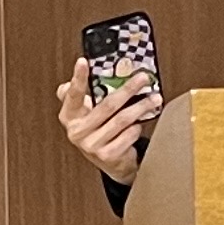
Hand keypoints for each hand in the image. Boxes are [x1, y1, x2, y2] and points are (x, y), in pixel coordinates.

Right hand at [54, 57, 161, 182]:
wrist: (111, 163)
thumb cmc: (99, 132)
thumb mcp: (85, 114)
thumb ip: (79, 97)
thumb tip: (74, 77)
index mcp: (69, 117)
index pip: (73, 94)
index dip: (77, 78)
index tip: (83, 61)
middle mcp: (77, 132)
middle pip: (107, 105)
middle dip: (128, 89)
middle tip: (142, 78)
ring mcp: (92, 145)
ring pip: (122, 120)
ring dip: (141, 107)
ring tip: (154, 99)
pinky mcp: (107, 155)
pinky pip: (128, 135)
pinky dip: (137, 127)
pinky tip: (141, 123)